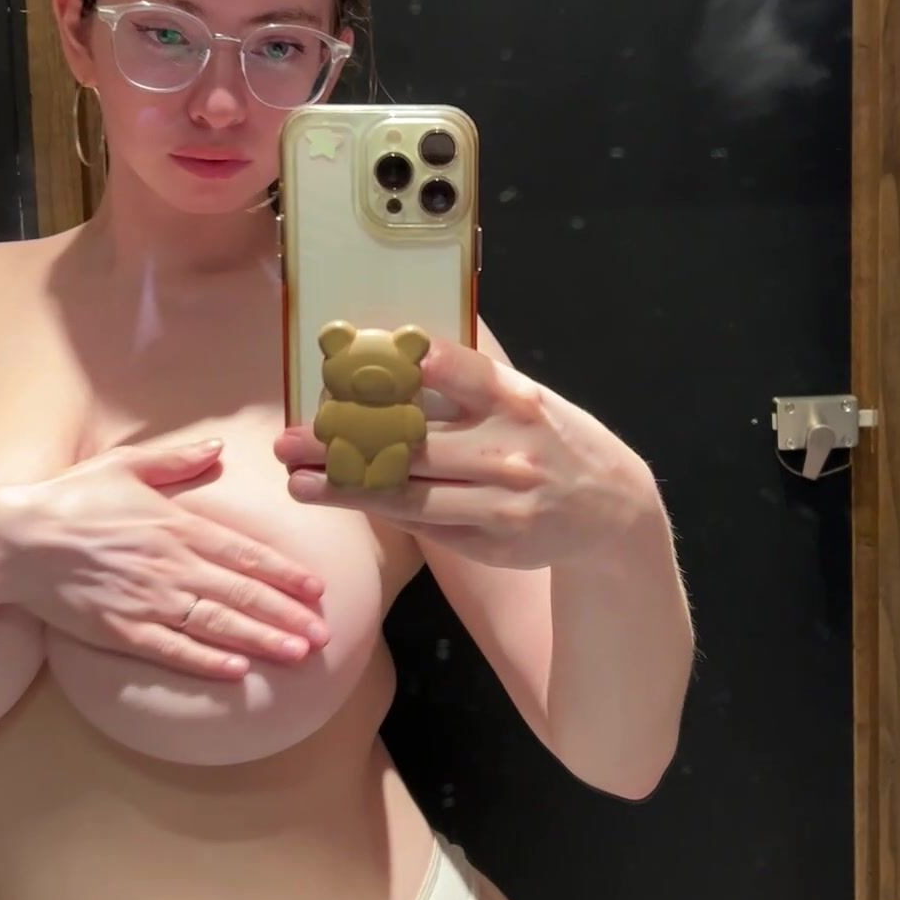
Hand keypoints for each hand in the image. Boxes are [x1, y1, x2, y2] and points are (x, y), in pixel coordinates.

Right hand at [0, 438, 330, 678]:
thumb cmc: (71, 499)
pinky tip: (237, 671)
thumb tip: (217, 447)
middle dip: (286, 615)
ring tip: (298, 653)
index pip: (244, 552)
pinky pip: (173, 650)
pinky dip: (206, 662)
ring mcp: (148, 600)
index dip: (284, 573)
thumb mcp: (125, 465)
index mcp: (177, 525)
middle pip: (241, 593)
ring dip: (261, 640)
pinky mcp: (122, 630)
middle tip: (323, 633)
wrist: (18, 541)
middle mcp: (171, 565)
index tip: (317, 588)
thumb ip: (177, 460)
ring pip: (217, 625)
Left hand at [277, 340, 659, 570]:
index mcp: (515, 399)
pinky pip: (427, 525)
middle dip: (343, 441)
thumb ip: (467, 383)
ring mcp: (502, 500)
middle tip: (288, 440)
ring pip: (410, 494)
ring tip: (297, 481)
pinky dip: (380, 510)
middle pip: (412, 443)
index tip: (349, 359)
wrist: (611, 507)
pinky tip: (340, 499)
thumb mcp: (524, 397)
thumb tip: (387, 359)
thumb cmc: (548, 438)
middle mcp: (509, 449)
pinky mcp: (495, 541)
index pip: (456, 371)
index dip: (402, 363)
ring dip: (346, 488)